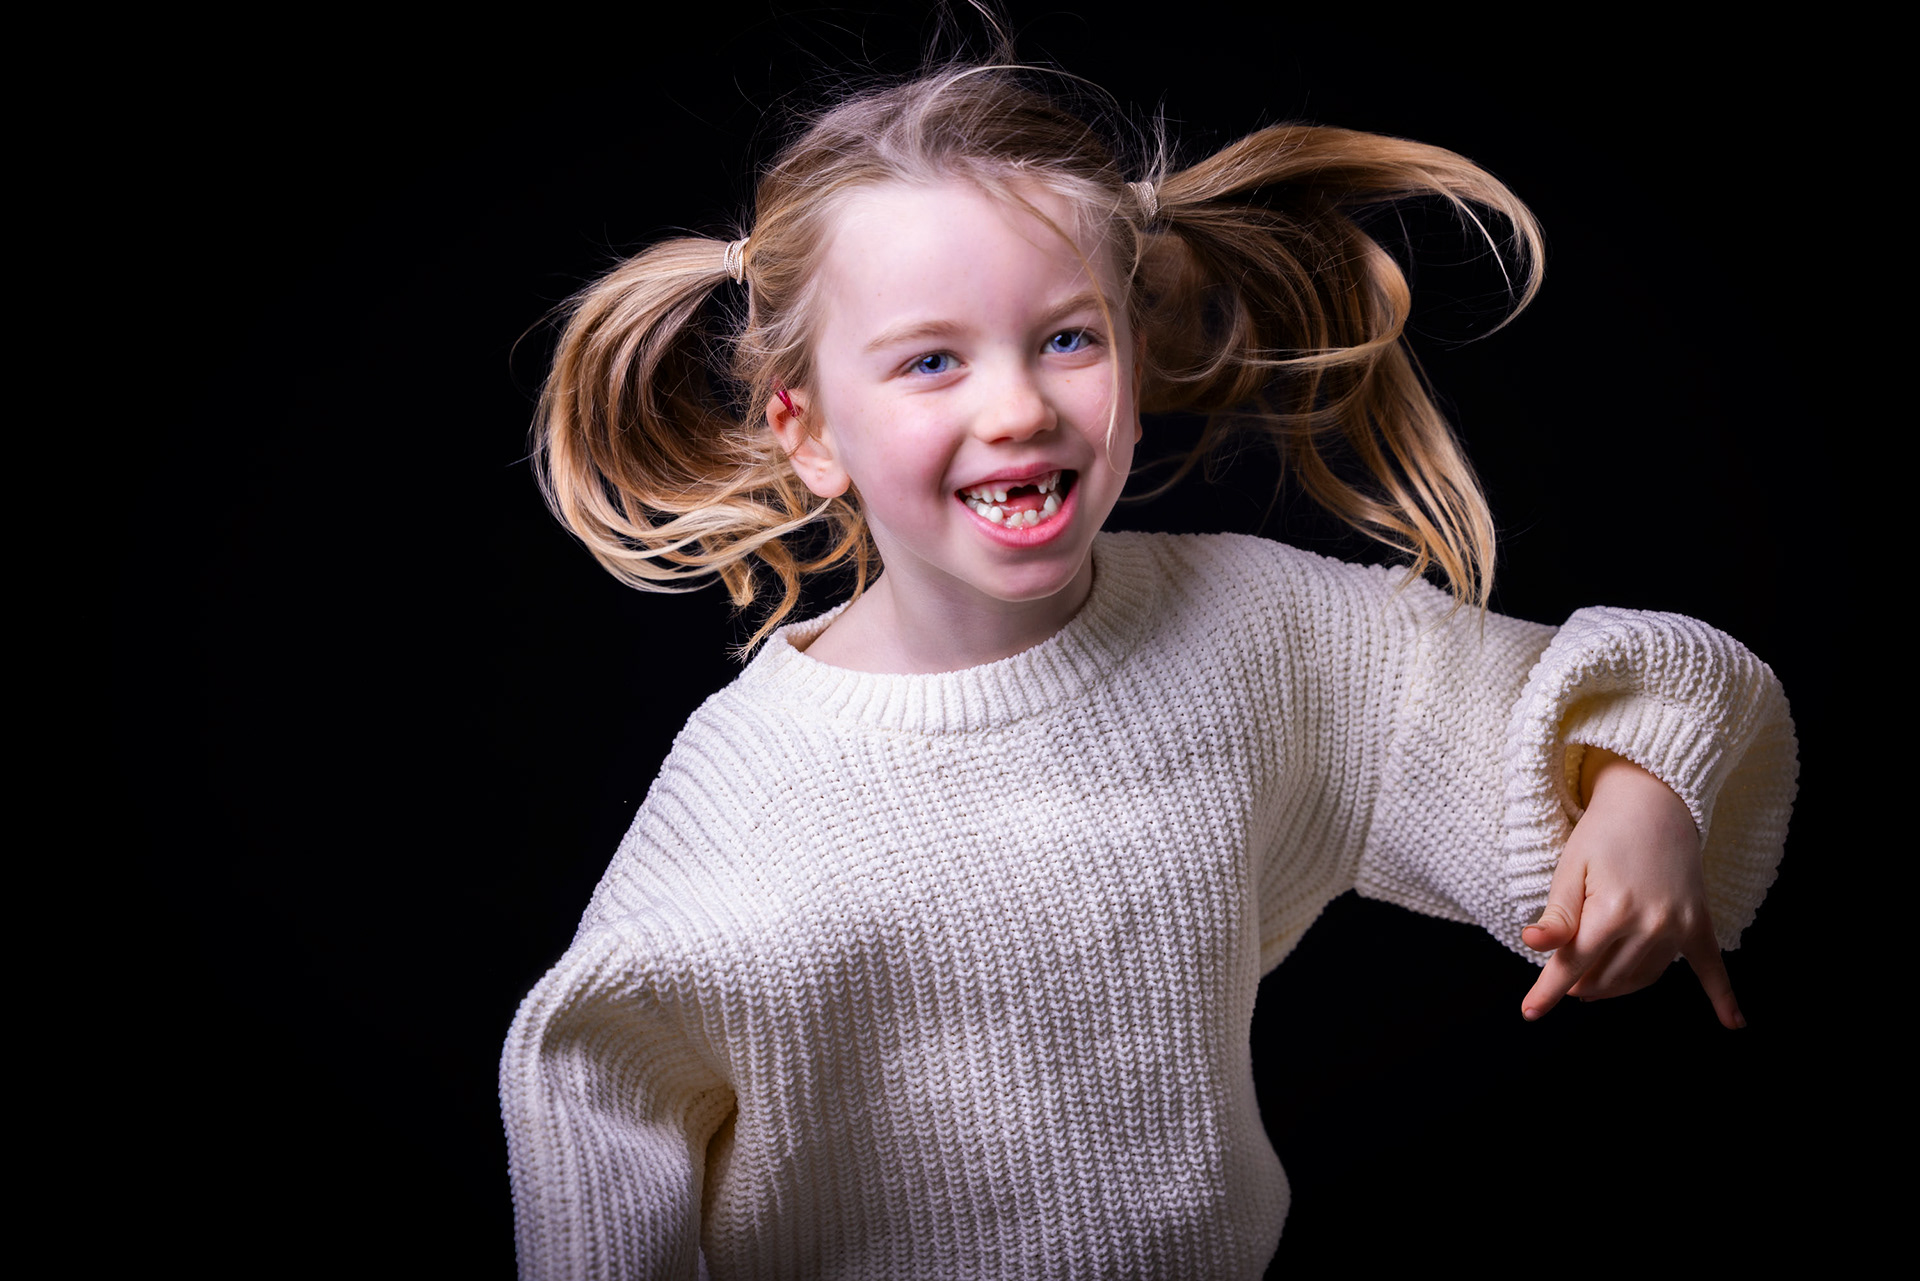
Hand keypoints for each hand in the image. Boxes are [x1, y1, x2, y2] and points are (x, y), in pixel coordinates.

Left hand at [1519, 748, 1744, 1028]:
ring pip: (1642, 978)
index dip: (1548, 990)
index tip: (1530, 1012)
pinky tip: (1733, 1023)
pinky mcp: (1700, 923)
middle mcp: (1651, 924)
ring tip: (1593, 982)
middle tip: (1564, 978)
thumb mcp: (1570, 867)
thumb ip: (1557, 914)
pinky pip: (1712, 966)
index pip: (1573, 963)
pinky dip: (1723, 996)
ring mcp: (1680, 926)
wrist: (1654, 799)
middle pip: (1606, 977)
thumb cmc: (1603, 831)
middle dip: (1579, 983)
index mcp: (1612, 910)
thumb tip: (1533, 944)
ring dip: (1614, 986)